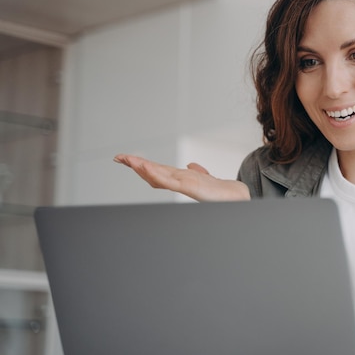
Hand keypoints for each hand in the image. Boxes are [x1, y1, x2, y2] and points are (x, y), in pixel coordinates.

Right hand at [113, 154, 250, 200]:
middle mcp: (179, 181)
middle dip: (135, 165)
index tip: (128, 158)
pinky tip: (146, 168)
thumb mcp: (207, 177)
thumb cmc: (221, 191)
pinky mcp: (189, 187)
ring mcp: (183, 184)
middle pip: (153, 172)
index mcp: (182, 178)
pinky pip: (169, 180)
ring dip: (141, 167)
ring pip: (157, 175)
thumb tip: (191, 165)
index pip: (158, 170)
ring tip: (126, 159)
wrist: (235, 197)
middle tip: (118, 157)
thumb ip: (198, 172)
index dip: (143, 165)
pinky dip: (156, 174)